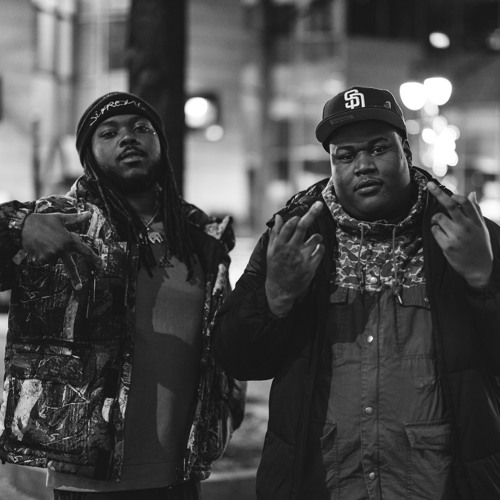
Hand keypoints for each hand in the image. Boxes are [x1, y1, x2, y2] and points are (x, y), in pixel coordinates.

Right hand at [22, 212, 102, 289]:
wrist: (23, 225)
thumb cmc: (44, 220)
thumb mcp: (61, 218)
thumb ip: (77, 219)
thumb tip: (90, 213)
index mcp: (69, 241)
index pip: (85, 251)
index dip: (95, 258)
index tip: (102, 265)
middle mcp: (61, 250)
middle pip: (70, 267)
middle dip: (75, 278)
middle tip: (79, 287)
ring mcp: (50, 255)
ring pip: (54, 261)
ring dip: (52, 256)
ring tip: (45, 243)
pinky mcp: (40, 259)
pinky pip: (44, 261)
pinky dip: (43, 256)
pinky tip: (38, 247)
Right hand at [265, 201, 324, 315]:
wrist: (280, 289)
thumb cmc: (275, 267)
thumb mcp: (271, 250)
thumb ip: (276, 232)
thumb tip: (278, 216)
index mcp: (279, 245)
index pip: (289, 225)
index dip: (296, 218)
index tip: (299, 217)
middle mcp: (291, 250)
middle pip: (303, 227)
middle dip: (312, 213)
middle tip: (319, 204)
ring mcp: (302, 258)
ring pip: (316, 238)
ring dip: (316, 237)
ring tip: (312, 242)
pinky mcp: (311, 267)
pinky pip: (321, 250)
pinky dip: (320, 248)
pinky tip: (314, 252)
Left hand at [428, 182, 492, 287]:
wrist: (479, 269)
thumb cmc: (480, 246)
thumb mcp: (481, 228)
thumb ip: (475, 211)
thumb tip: (472, 194)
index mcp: (475, 221)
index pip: (465, 202)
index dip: (455, 196)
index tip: (449, 194)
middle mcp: (466, 227)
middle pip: (449, 205)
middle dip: (437, 193)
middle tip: (428, 185)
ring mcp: (456, 236)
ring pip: (438, 218)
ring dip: (436, 219)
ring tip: (442, 225)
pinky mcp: (447, 245)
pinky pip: (434, 231)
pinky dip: (435, 230)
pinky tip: (442, 236)